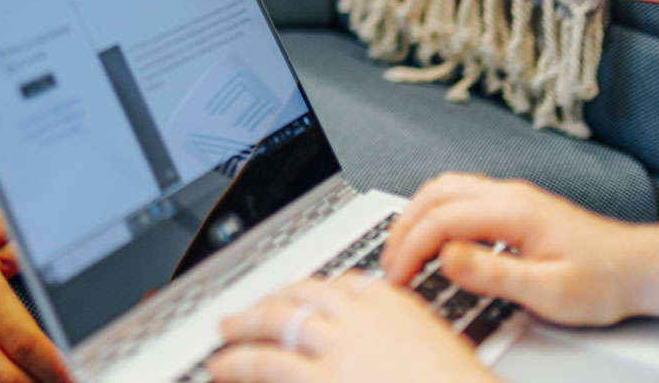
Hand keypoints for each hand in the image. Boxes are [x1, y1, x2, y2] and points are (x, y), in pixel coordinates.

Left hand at [209, 274, 494, 382]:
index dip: (303, 295)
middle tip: (243, 313)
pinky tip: (222, 368)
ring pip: (274, 325)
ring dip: (242, 329)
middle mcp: (359, 317)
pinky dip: (237, 364)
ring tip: (224, 336)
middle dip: (265, 303)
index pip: (335, 286)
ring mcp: (338, 348)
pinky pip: (267, 366)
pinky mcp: (323, 381)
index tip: (292, 301)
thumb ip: (402, 339)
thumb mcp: (436, 350)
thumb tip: (376, 347)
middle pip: (297, 297)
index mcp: (391, 303)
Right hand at [380, 173, 658, 325]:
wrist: (639, 269)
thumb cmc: (603, 281)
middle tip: (390, 266)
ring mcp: (511, 195)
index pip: (441, 219)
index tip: (397, 279)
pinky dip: (433, 212)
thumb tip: (446, 258)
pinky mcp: (514, 205)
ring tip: (402, 251)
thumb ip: (494, 273)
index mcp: (513, 210)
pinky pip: (459, 195)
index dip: (410, 248)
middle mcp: (508, 194)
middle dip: (403, 228)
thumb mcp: (549, 290)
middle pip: (434, 194)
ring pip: (443, 188)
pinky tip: (432, 237)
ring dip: (415, 216)